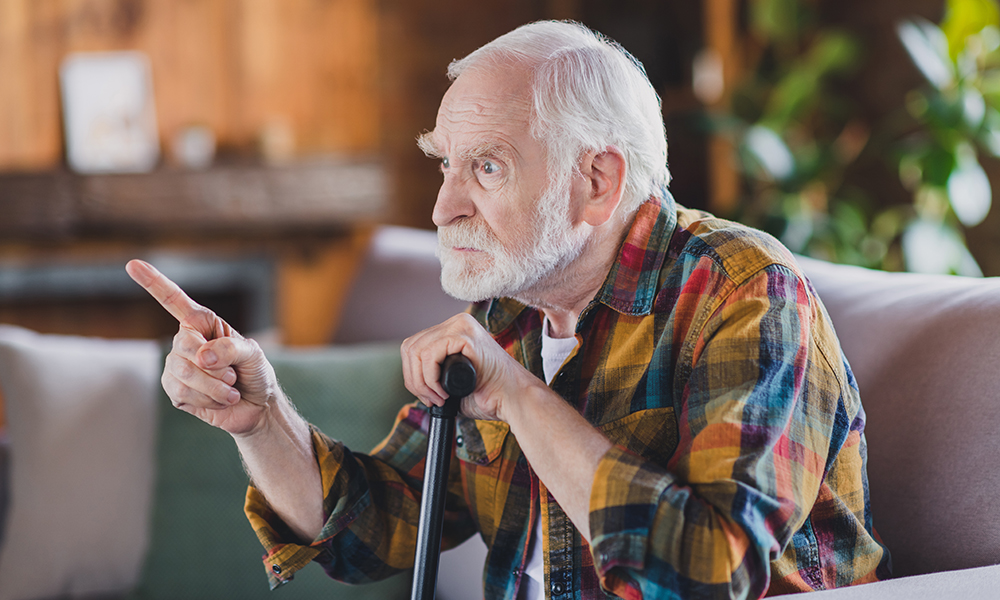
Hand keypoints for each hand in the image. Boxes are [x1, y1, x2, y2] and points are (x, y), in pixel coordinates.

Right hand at [126, 259, 278, 435]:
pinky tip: (220, 399)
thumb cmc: (255, 372)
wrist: (257, 406)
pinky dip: (208, 399)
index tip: (133, 264)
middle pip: (184, 346)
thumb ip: (231, 348)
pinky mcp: (174, 391)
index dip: (154, 283)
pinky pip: (183, 393)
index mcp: (202, 323)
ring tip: (230, 388)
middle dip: (214, 365)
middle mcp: (185, 342)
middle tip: (233, 374)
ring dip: (215, 385)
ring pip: (184, 373)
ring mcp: (176, 367)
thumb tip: (202, 356)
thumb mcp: (252, 353)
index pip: (173, 300)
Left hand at [400, 313, 539, 421]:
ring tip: (439, 397)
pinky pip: (429, 355)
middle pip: (410, 347)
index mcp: (453, 330)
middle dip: (414, 380)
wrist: (514, 400)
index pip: (414, 346)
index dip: (413, 375)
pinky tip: (445, 392)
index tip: (428, 396)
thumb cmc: (489, 394)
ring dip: (422, 382)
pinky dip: (430, 378)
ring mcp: (461, 325)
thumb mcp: (452, 380)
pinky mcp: (465, 334)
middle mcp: (456, 322)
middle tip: (431, 399)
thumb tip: (411, 378)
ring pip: (417, 351)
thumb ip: (433, 373)